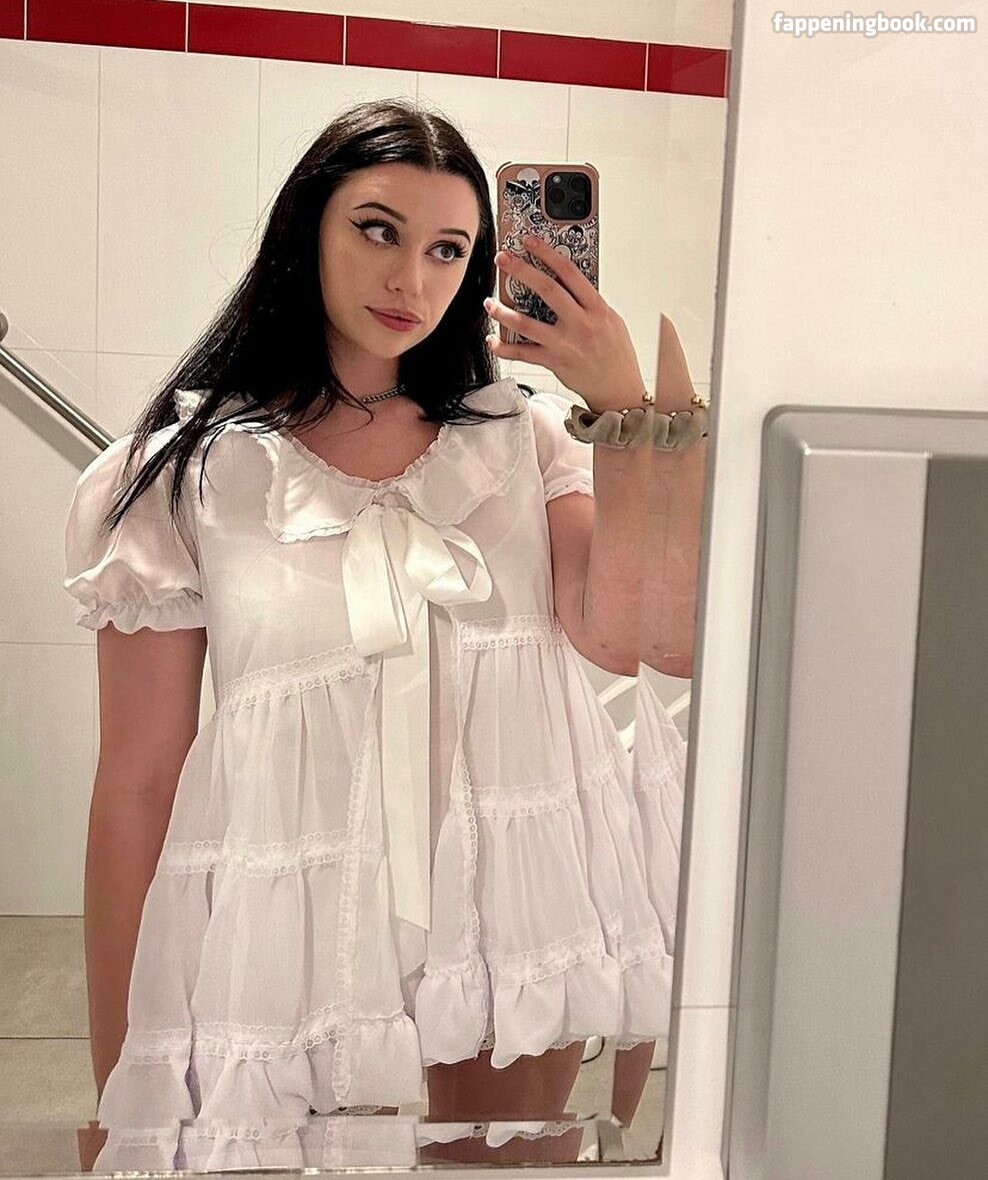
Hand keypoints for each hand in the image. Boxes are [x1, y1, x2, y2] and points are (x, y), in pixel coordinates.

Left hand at [485, 234, 646, 412]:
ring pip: (526, 323)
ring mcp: (565, 344)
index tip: (530, 242)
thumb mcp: (611, 320)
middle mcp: (580, 324)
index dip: (547, 253)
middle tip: (502, 258)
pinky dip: (504, 348)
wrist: (618, 389)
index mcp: (597, 309)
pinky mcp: (554, 362)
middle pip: (546, 290)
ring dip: (503, 311)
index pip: (570, 273)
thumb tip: (566, 282)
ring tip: (490, 302)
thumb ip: (589, 302)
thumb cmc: (616, 355)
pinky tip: (493, 340)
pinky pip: (523, 354)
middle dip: (521, 270)